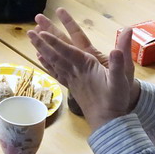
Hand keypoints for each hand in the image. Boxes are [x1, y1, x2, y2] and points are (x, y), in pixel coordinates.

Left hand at [27, 8, 138, 129]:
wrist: (108, 123)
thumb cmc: (116, 100)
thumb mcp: (122, 79)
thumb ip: (120, 59)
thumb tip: (125, 37)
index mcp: (87, 66)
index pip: (67, 51)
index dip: (54, 42)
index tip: (42, 32)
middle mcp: (75, 72)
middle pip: (56, 54)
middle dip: (43, 41)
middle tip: (30, 31)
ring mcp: (72, 79)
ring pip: (53, 62)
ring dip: (41, 49)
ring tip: (31, 38)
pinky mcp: (72, 86)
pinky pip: (55, 72)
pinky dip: (46, 63)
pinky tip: (39, 58)